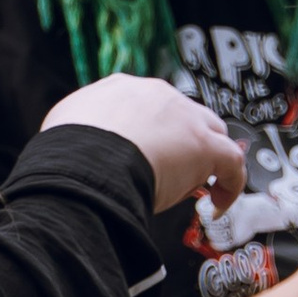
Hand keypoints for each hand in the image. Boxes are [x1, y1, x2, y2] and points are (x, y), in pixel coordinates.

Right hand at [43, 74, 245, 216]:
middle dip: (183, 142)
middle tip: (172, 174)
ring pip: (212, 134)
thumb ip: (81, 134)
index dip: (152, 133)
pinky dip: (231, 184)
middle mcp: (158, 95)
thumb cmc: (67, 155)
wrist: (87, 161)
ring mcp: (185, 117)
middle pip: (184, 116)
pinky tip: (218, 207)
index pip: (149, 106)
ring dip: (207, 160)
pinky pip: (232, 164)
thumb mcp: (65, 132)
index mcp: (123, 89)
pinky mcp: (206, 146)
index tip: (146, 156)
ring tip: (195, 191)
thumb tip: (75, 152)